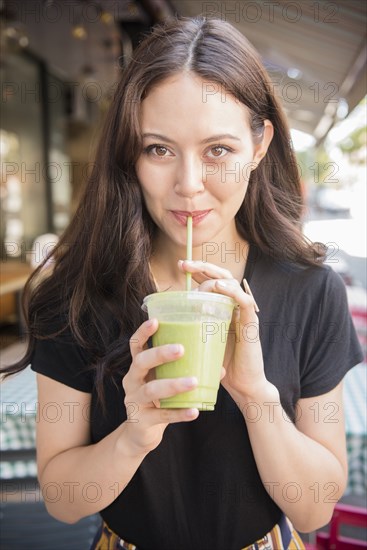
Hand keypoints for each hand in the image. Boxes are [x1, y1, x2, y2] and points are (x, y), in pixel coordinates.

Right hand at [122, 319, 199, 456]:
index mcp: (137, 367)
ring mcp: (134, 401)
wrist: (141, 434)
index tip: (156, 320)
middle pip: (141, 362)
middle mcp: (132, 381)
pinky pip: (161, 416)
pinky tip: (194, 411)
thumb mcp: (163, 381)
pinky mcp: (141, 421)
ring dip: (173, 384)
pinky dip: (179, 413)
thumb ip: (183, 371)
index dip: (144, 332)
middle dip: (160, 354)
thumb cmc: (157, 400)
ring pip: (152, 390)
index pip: (136, 345)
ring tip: (194, 381)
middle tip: (181, 349)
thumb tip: (219, 365)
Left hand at [178, 260, 266, 399]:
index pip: (212, 281)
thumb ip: (191, 327)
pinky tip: (219, 288)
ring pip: (234, 284)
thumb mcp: (201, 341)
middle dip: (203, 267)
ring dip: (216, 278)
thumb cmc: (220, 365)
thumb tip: (164, 318)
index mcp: (223, 308)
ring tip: (201, 278)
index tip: (180, 266)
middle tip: (185, 265)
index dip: (198, 270)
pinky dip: (233, 292)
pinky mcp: (251, 325)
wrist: (242, 386)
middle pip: (223, 277)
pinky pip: (245, 302)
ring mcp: (244, 314)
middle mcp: (235, 307)